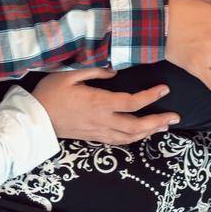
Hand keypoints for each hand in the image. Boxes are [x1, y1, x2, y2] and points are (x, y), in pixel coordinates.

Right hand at [32, 68, 179, 143]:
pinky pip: (119, 141)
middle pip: (136, 126)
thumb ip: (95, 70)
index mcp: (99, 102)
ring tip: (164, 126)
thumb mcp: (70, 73)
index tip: (165, 89)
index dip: (150, 97)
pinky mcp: (93, 137)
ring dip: (149, 132)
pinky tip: (140, 134)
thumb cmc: (51, 92)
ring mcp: (98, 131)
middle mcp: (102, 120)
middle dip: (158, 122)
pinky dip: (134, 138)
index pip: (131, 102)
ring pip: (130, 137)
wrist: (35, 119)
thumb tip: (116, 71)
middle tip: (175, 117)